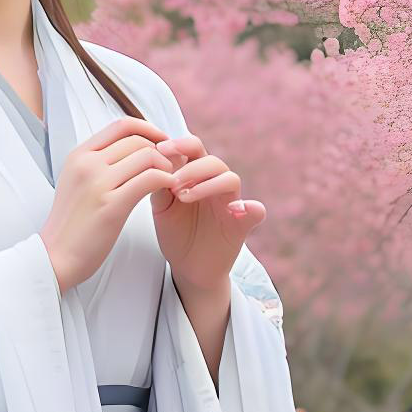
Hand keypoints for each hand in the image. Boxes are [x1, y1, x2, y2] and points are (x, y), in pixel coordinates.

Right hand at [39, 116, 180, 291]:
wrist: (55, 257)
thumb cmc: (72, 224)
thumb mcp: (77, 182)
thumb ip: (99, 163)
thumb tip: (132, 150)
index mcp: (79, 155)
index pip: (121, 125)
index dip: (148, 129)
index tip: (162, 142)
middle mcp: (87, 164)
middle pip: (138, 140)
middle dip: (162, 150)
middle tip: (173, 165)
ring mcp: (98, 183)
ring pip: (148, 156)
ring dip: (167, 166)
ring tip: (171, 180)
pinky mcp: (111, 204)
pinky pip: (150, 179)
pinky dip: (167, 180)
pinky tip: (170, 189)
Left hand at [149, 128, 266, 301]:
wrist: (188, 266)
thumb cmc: (175, 232)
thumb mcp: (161, 207)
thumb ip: (160, 186)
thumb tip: (155, 164)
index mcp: (195, 175)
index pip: (193, 149)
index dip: (179, 145)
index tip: (160, 149)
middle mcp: (215, 184)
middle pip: (212, 161)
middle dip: (192, 167)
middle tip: (173, 182)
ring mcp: (231, 203)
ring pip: (230, 179)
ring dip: (208, 184)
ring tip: (184, 196)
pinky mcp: (242, 224)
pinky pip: (256, 211)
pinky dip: (251, 208)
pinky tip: (236, 210)